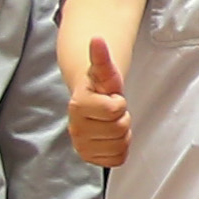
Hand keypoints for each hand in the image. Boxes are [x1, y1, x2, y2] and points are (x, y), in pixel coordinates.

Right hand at [69, 32, 128, 168]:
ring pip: (119, 146)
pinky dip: (119, 149)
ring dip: (121, 135)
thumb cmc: (100, 89)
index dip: (119, 103)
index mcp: (78, 105)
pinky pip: (116, 160)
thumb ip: (102, 57)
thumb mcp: (104, 72)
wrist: (90, 105)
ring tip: (111, 123)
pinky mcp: (89, 159)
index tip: (111, 98)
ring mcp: (81, 146)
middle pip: (119, 129)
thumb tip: (97, 38)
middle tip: (112, 113)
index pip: (115, 109)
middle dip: (122, 118)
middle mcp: (76, 129)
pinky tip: (110, 138)